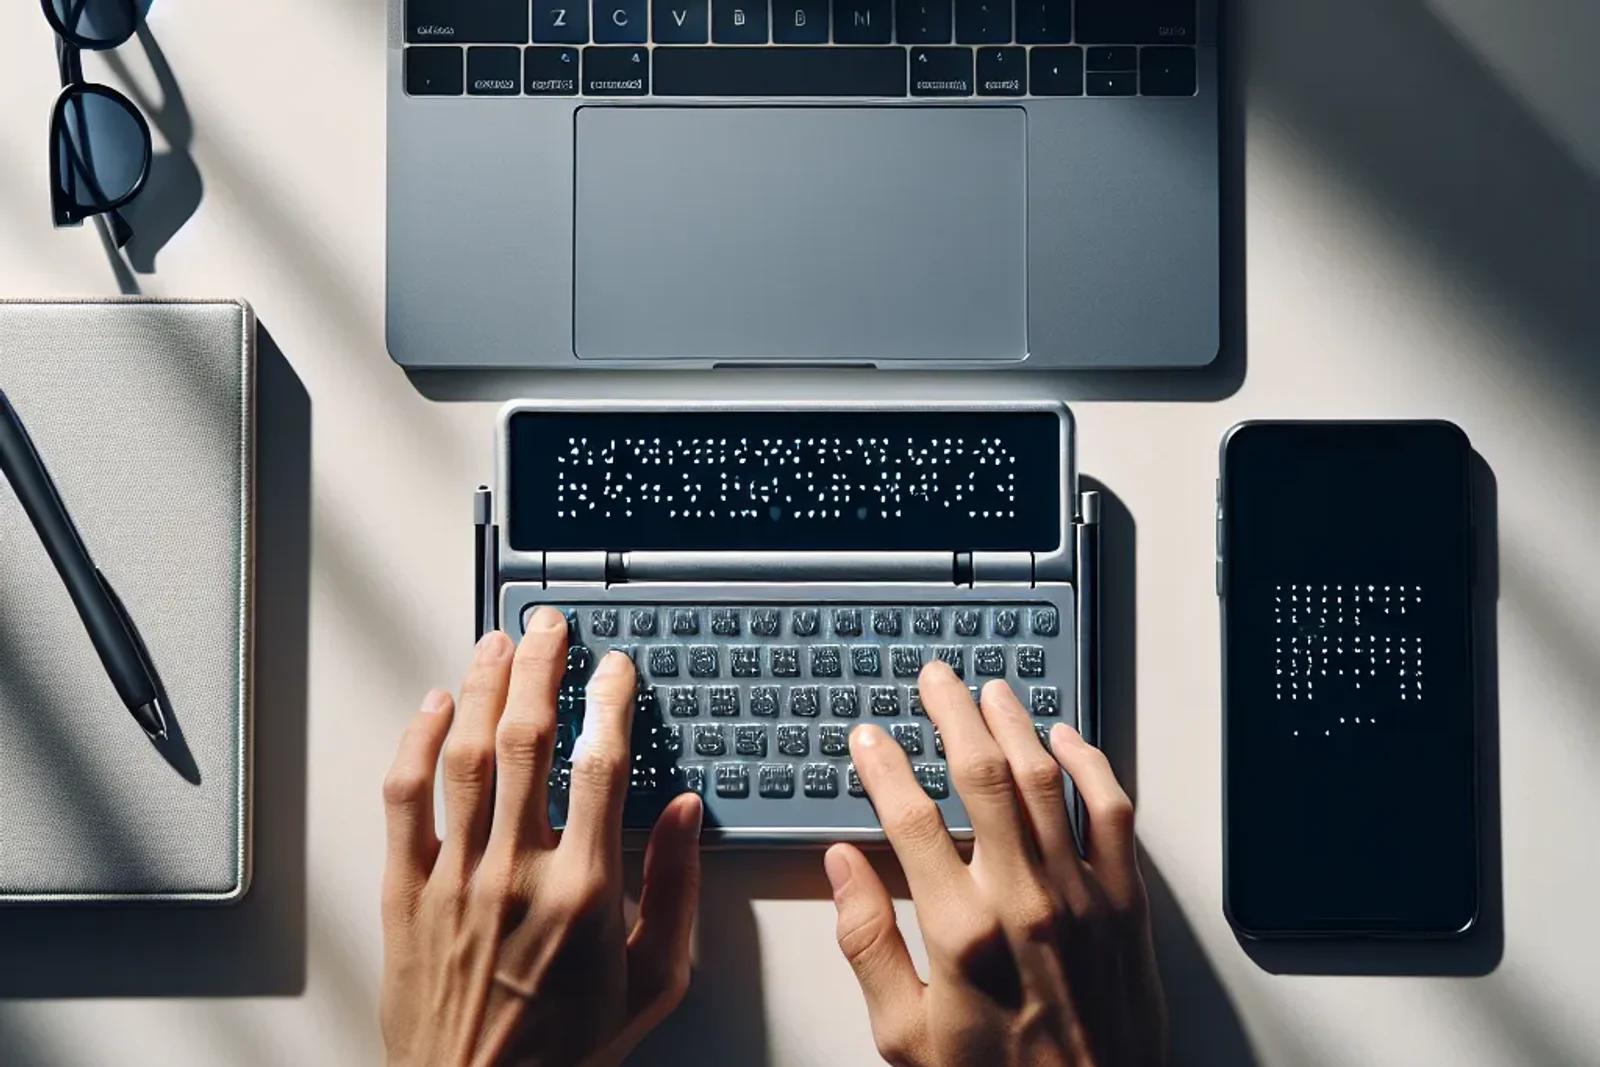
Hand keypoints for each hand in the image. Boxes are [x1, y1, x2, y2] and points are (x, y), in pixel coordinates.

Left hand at [380, 610, 702, 1066]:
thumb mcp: (652, 980)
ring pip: (466, 756)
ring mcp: (454, 878)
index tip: (615, 669)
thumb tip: (684, 814)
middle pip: (528, 741)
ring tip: (498, 643)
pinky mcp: (407, 891)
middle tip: (550, 627)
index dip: (609, 703)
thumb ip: (676, 891)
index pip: (600, 766)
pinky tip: (436, 707)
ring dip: (484, 688)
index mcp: (584, 892)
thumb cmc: (566, 1048)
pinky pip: (405, 799)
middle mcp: (515, 873)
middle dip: (541, 669)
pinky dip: (418, 744)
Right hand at [825, 662, 1164, 1066]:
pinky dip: (1090, 765)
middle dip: (952, 715)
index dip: (884, 767)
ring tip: (990, 692)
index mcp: (961, 933)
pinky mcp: (1126, 904)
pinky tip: (1067, 739)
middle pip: (983, 776)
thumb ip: (867, 945)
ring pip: (1046, 779)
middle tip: (935, 680)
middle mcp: (1023, 902)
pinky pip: (1112, 812)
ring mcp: (1082, 897)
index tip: (868, 739)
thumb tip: (843, 870)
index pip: (909, 819)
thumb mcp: (904, 1035)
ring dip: (1015, 725)